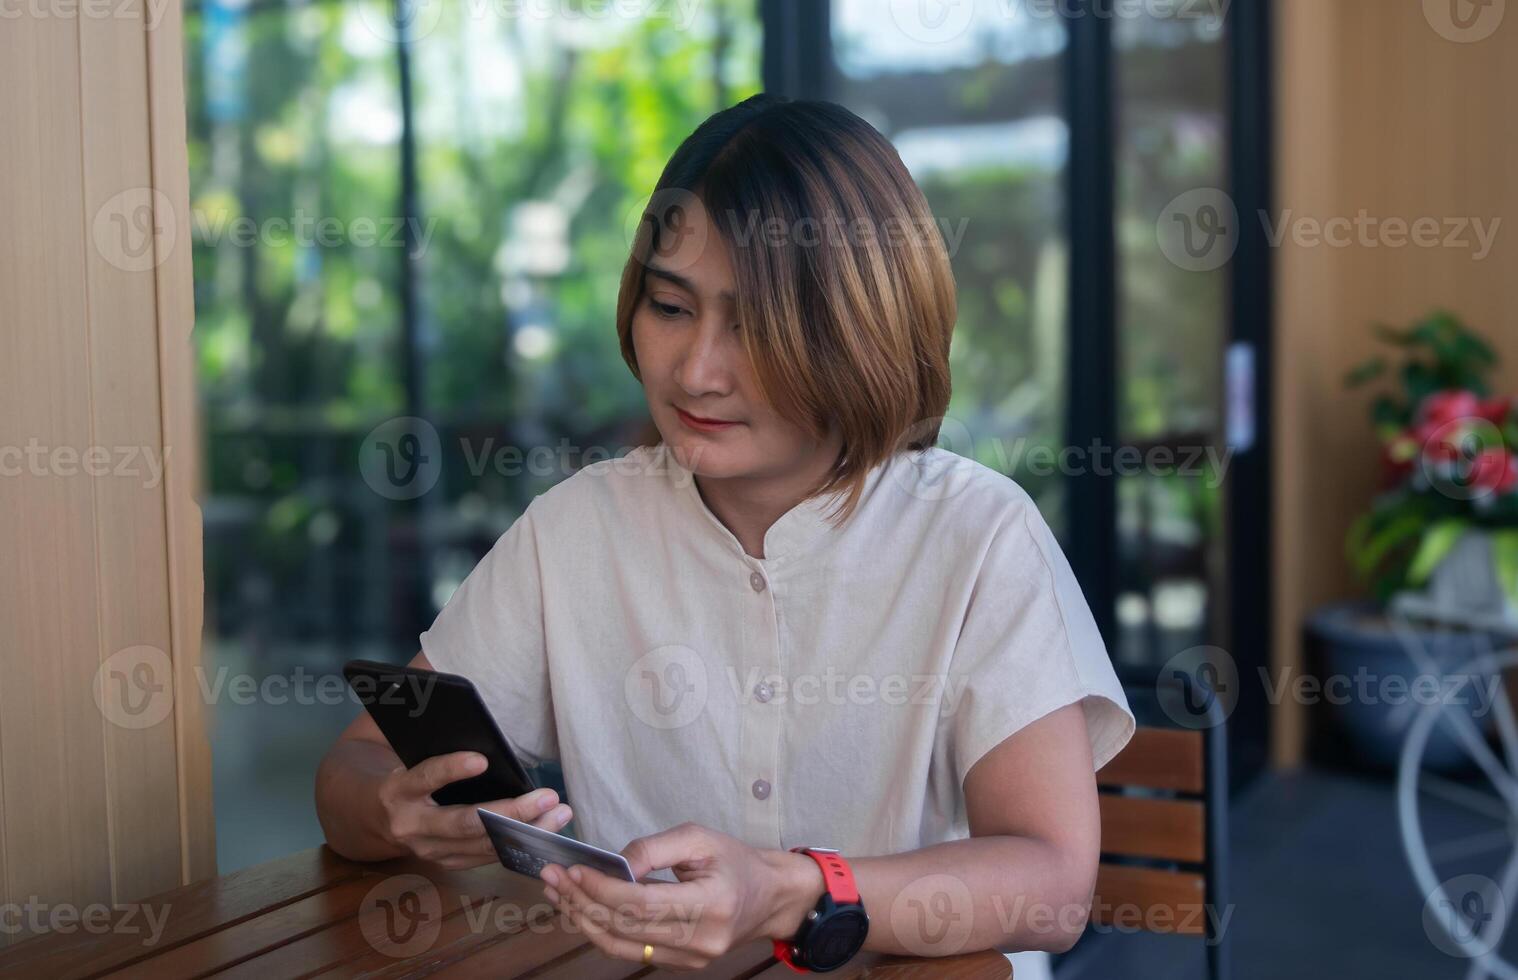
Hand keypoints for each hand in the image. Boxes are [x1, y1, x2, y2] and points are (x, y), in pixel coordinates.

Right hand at [374, 751, 572, 869]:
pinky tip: (547, 831)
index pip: (425, 778)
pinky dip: (518, 845)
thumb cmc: (401, 773)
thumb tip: (474, 724)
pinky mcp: (445, 862)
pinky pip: (486, 856)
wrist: (369, 816)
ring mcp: (428, 850)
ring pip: (482, 844)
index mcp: (397, 791)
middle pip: (465, 822)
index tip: (481, 759)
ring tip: (559, 814)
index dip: (451, 770)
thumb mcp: (407, 755)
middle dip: (511, 811)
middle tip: (549, 796)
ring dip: (526, 831)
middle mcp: (411, 826)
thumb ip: (434, 744)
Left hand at [539, 822, 823, 970]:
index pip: (643, 904)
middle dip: (583, 901)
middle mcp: (700, 939)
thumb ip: (655, 849)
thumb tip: (614, 864)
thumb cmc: (736, 860)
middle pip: (626, 927)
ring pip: (621, 946)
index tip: (573, 869)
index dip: (602, 889)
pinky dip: (602, 930)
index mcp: (710, 902)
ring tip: (558, 893)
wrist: (770, 898)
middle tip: (553, 876)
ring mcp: (690, 959)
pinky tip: (582, 909)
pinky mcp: (681, 964)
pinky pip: (632, 951)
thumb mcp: (700, 837)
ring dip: (584, 920)